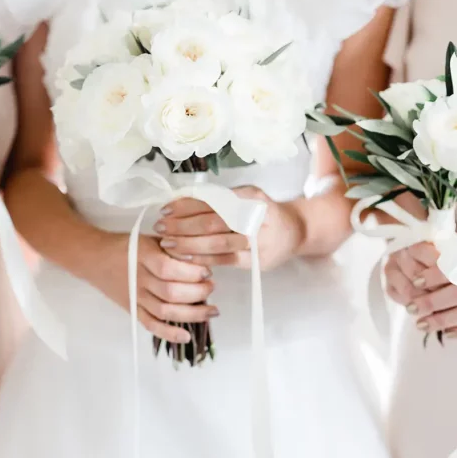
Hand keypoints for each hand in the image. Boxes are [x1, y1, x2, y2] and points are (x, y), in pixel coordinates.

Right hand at [85, 233, 216, 343]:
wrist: (95, 259)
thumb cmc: (126, 246)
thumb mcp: (148, 239)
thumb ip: (172, 248)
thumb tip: (201, 259)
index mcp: (142, 256)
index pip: (168, 268)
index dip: (190, 273)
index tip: (207, 272)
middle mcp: (138, 278)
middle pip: (170, 292)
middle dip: (197, 293)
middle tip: (211, 287)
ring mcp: (135, 297)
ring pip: (164, 311)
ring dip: (192, 314)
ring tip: (211, 310)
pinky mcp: (132, 310)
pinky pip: (150, 325)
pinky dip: (168, 333)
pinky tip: (186, 336)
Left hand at [154, 186, 304, 270]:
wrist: (295, 231)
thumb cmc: (263, 212)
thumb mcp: (247, 196)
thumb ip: (220, 198)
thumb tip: (181, 200)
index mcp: (251, 196)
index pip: (212, 200)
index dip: (186, 205)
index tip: (166, 209)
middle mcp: (256, 217)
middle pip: (212, 221)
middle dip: (182, 225)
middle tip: (161, 227)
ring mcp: (258, 240)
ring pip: (217, 242)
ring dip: (188, 244)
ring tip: (167, 243)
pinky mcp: (256, 261)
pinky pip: (224, 261)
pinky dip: (203, 259)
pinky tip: (185, 258)